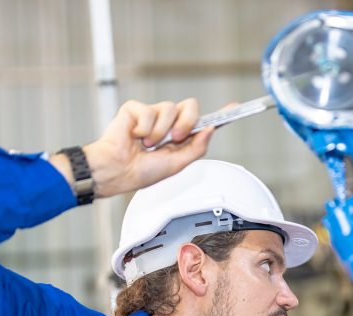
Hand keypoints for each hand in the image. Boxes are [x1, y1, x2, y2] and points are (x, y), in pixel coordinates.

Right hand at [56, 98, 213, 198]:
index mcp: (180, 136)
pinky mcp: (135, 109)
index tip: (235, 107)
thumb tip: (211, 129)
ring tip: (148, 144)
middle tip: (175, 137)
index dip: (220, 114)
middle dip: (186, 121)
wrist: (117, 171)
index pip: (203, 122)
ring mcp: (153, 114)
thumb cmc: (143, 171)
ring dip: (160, 131)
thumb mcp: (177, 164)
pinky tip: (135, 136)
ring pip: (169, 107)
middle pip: (190, 106)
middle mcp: (169, 122)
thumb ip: (196, 147)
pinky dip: (144, 128)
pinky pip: (148, 110)